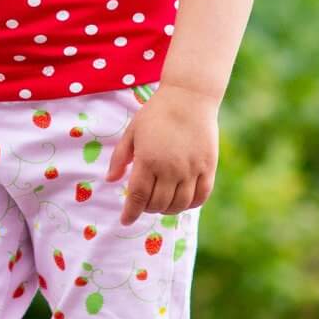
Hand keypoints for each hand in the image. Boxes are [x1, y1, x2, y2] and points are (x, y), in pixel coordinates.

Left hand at [105, 84, 217, 226]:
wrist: (189, 97)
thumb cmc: (156, 113)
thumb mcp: (132, 132)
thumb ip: (120, 158)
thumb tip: (110, 180)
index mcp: (148, 160)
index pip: (138, 197)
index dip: (131, 213)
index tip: (126, 220)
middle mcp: (170, 169)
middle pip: (158, 204)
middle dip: (147, 209)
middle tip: (144, 203)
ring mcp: (191, 169)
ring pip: (179, 204)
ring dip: (167, 209)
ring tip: (161, 203)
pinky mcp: (208, 167)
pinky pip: (201, 197)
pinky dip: (190, 204)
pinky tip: (182, 201)